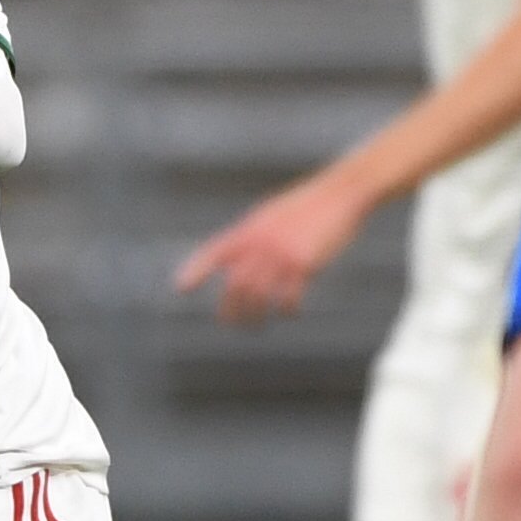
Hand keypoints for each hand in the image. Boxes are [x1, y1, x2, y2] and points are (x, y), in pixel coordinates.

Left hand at [175, 172, 371, 325]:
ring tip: (257, 325)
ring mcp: (280, 254)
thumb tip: (244, 259)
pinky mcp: (303, 264)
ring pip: (257, 296)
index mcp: (249, 228)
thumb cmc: (309, 205)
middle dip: (230, 310)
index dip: (196, 270)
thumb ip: (256, 235)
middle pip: (235, 285)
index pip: (214, 252)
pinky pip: (288, 297)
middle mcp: (259, 242)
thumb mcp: (273, 215)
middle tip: (232, 324)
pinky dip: (287, 309)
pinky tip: (290, 312)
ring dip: (255, 316)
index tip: (181, 289)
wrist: (339, 195)